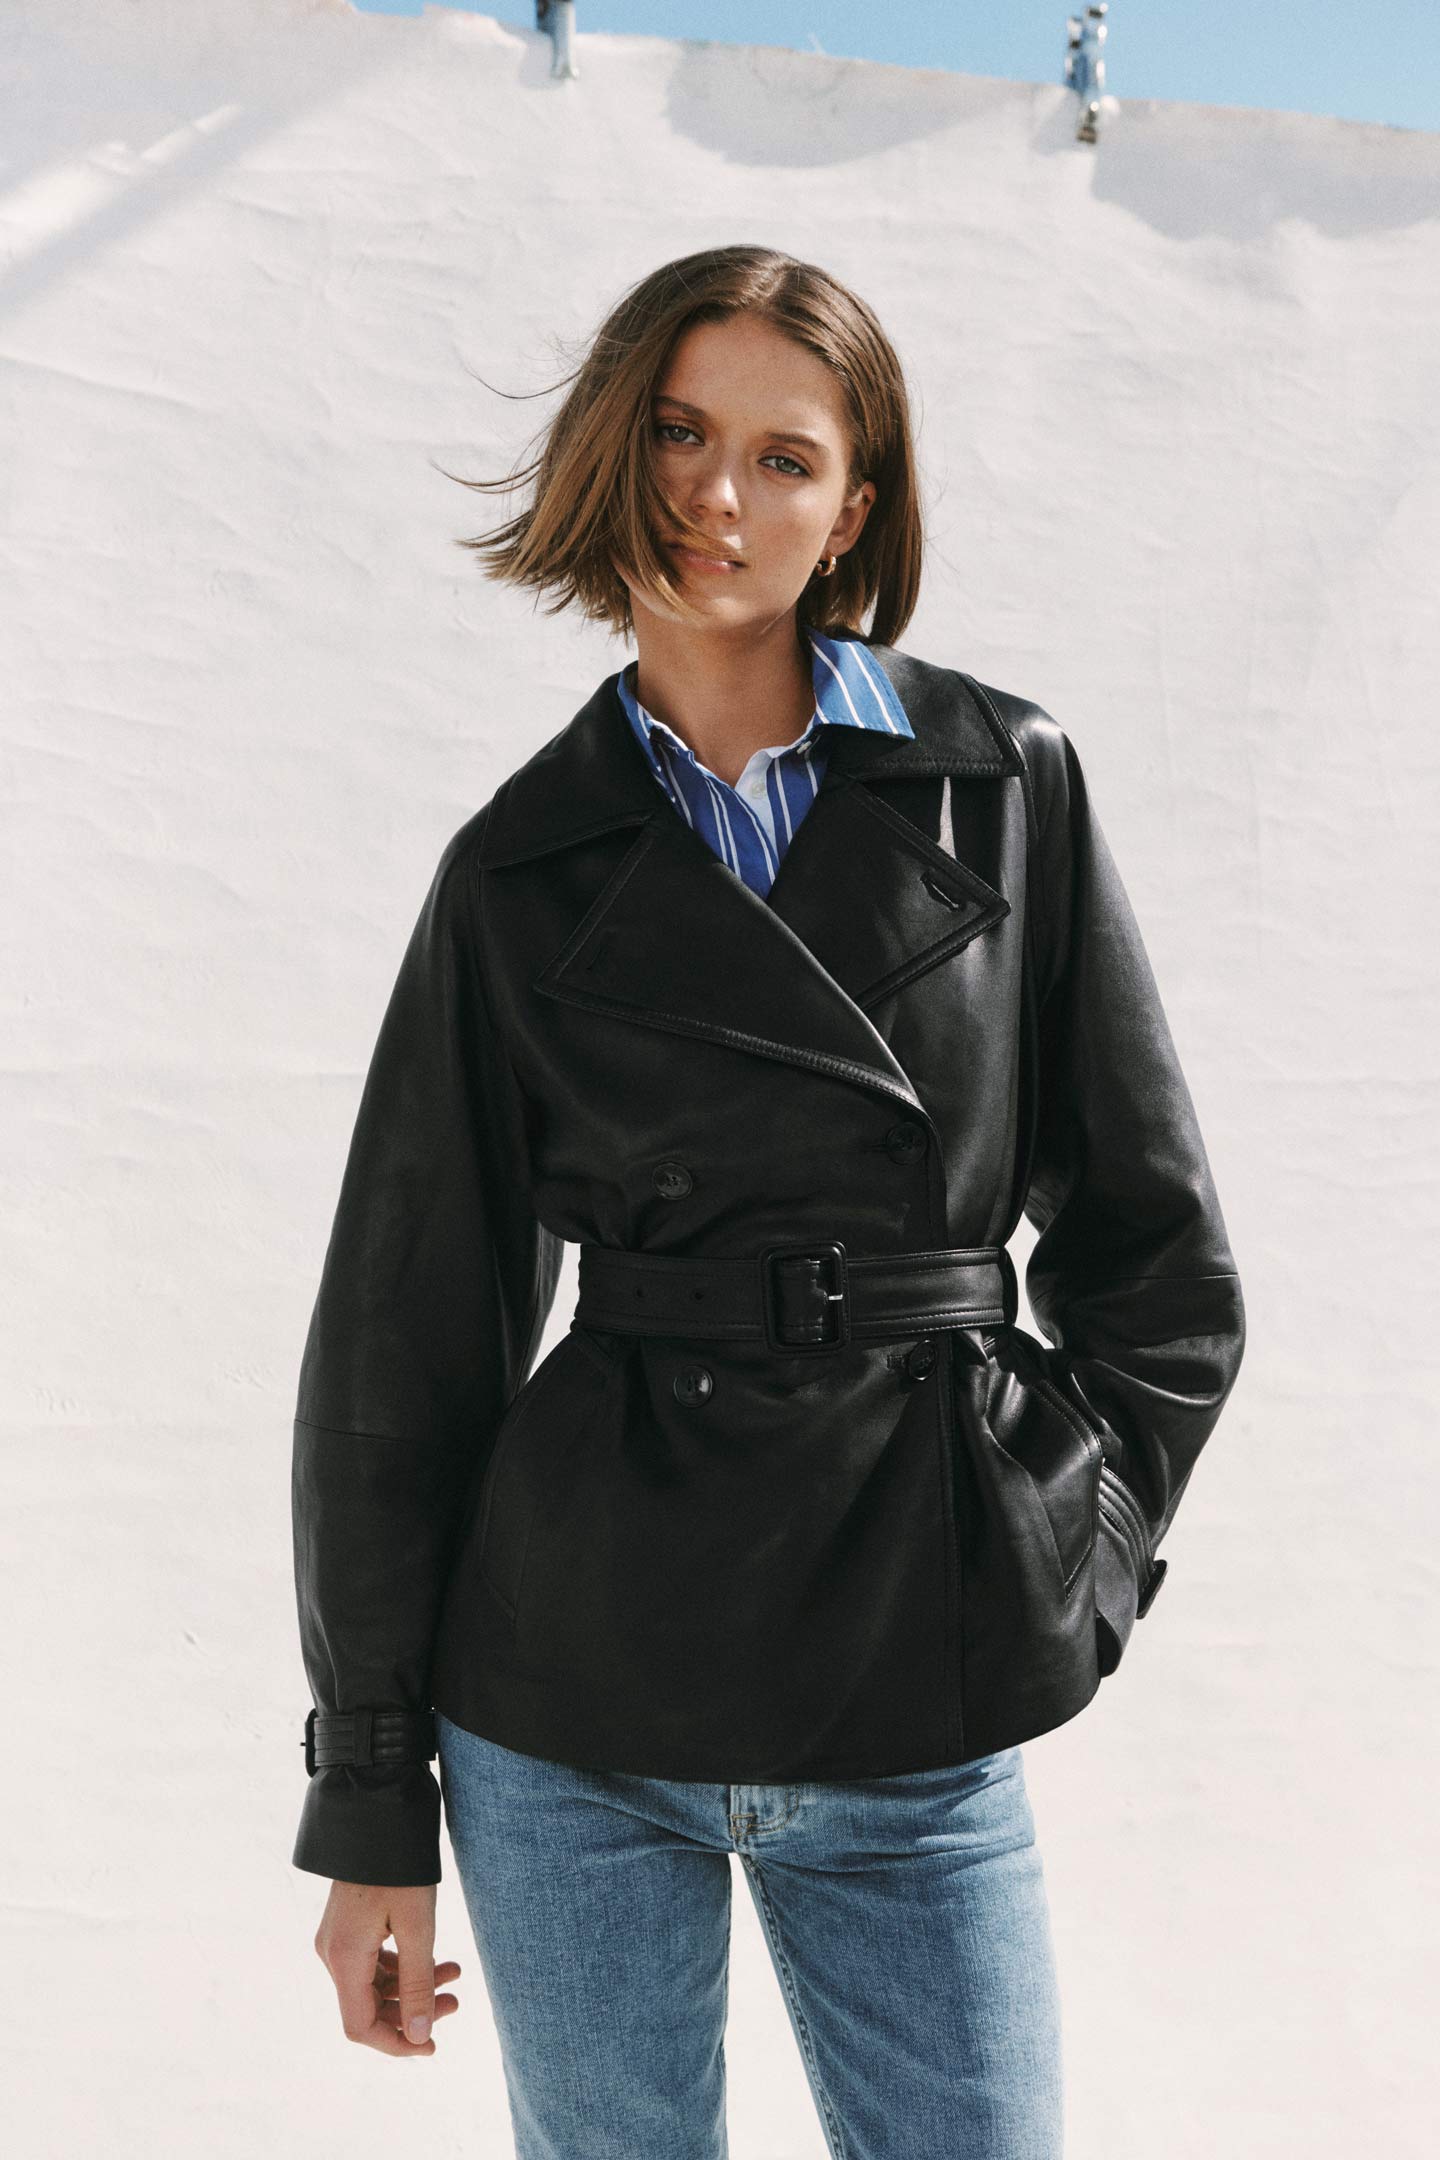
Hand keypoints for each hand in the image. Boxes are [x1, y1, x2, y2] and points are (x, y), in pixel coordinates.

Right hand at [314, 1880, 461, 2055]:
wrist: (377, 1813)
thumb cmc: (400, 1867)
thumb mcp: (418, 1927)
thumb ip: (417, 1985)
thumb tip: (420, 2037)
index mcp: (343, 1960)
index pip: (361, 2027)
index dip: (396, 2044)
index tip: (432, 2045)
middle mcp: (332, 1954)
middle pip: (369, 2007)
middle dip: (413, 2011)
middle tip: (456, 2002)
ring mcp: (338, 1939)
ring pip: (374, 1984)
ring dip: (413, 1986)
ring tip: (455, 1973)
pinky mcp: (348, 1926)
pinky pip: (372, 1962)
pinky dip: (403, 1966)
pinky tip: (434, 1958)